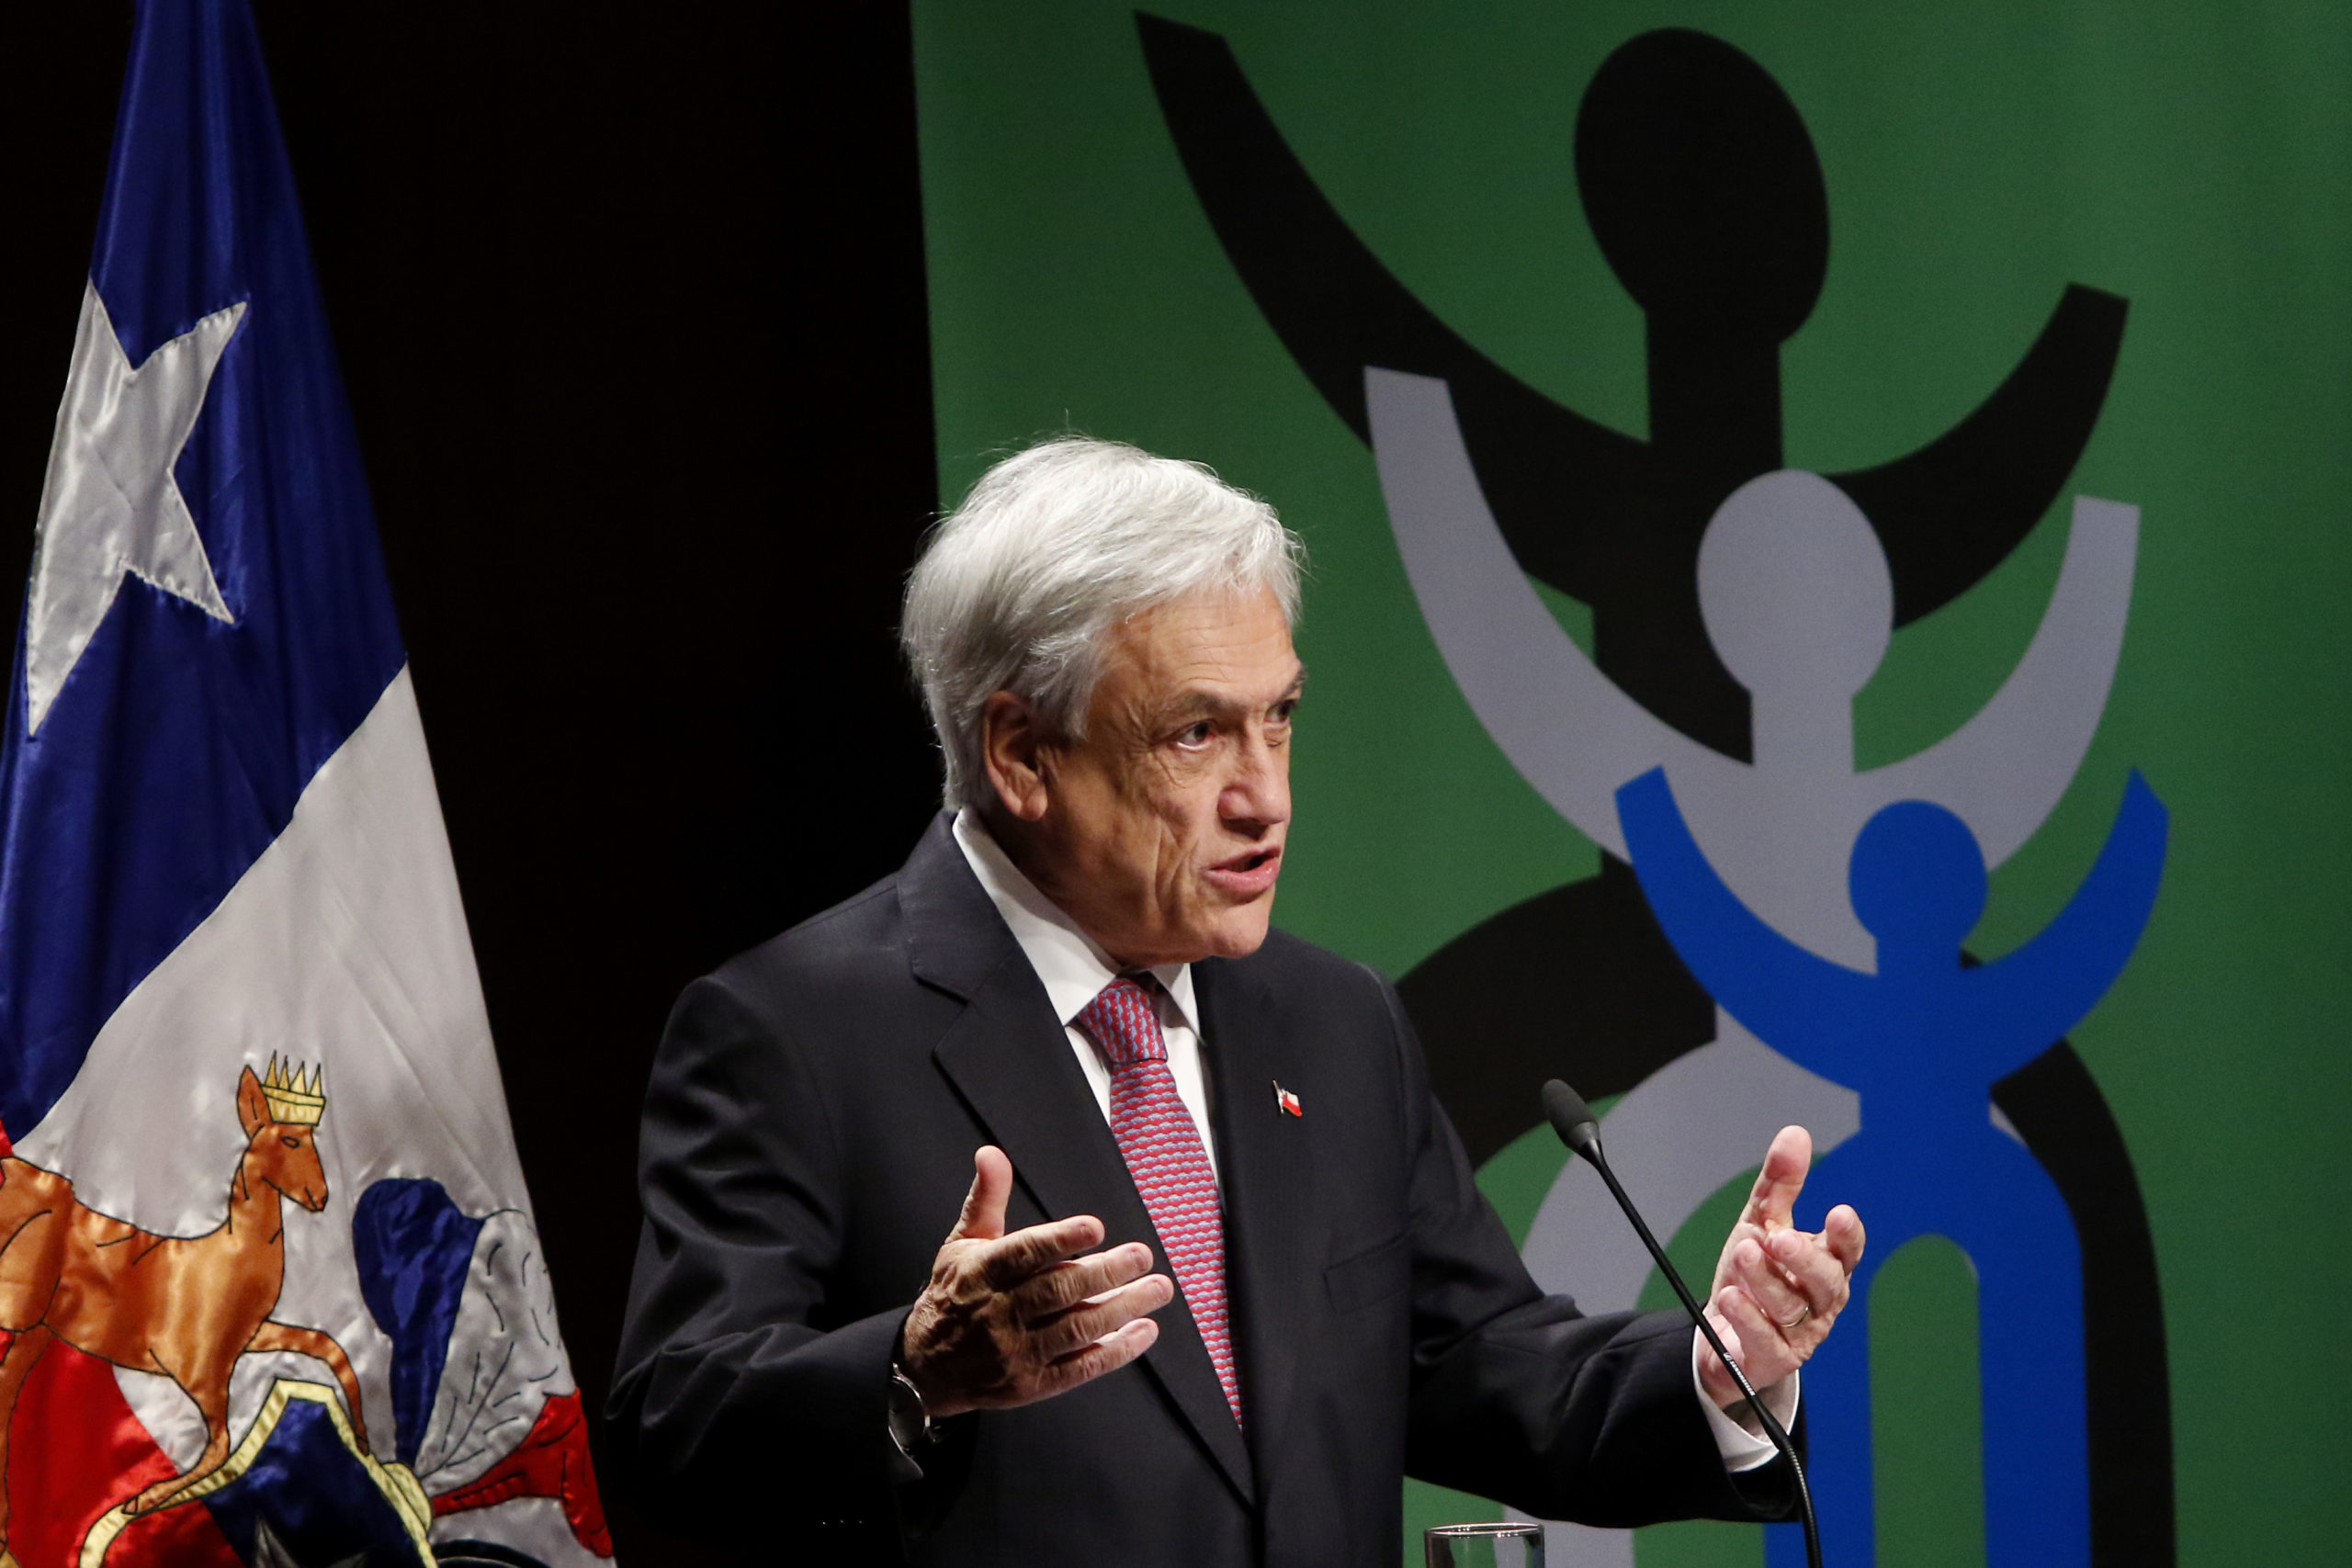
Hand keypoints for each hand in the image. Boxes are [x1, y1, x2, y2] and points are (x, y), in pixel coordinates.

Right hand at [900, 1146, 1173, 1419]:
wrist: (927, 1367)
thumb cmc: (955, 1294)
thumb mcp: (962, 1243)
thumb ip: (986, 1198)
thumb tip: (991, 1152)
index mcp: (982, 1272)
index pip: (1024, 1254)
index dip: (1061, 1240)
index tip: (1096, 1227)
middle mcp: (998, 1313)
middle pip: (1058, 1292)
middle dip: (1106, 1273)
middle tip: (1143, 1255)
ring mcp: (1016, 1352)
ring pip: (1076, 1329)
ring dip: (1122, 1309)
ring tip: (1159, 1289)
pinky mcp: (1032, 1385)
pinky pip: (1080, 1368)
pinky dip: (1116, 1351)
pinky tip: (1145, 1331)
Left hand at [1698, 1125, 1864, 1413]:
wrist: (1722, 1333)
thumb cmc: (1755, 1273)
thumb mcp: (1762, 1224)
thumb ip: (1779, 1185)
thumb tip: (1795, 1133)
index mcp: (1826, 1264)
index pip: (1847, 1251)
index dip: (1847, 1236)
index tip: (1839, 1214)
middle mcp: (1820, 1300)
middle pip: (1826, 1281)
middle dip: (1804, 1258)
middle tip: (1778, 1238)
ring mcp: (1801, 1333)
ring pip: (1790, 1306)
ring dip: (1764, 1279)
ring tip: (1742, 1253)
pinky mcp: (1775, 1358)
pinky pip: (1765, 1339)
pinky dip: (1747, 1317)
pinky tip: (1730, 1297)